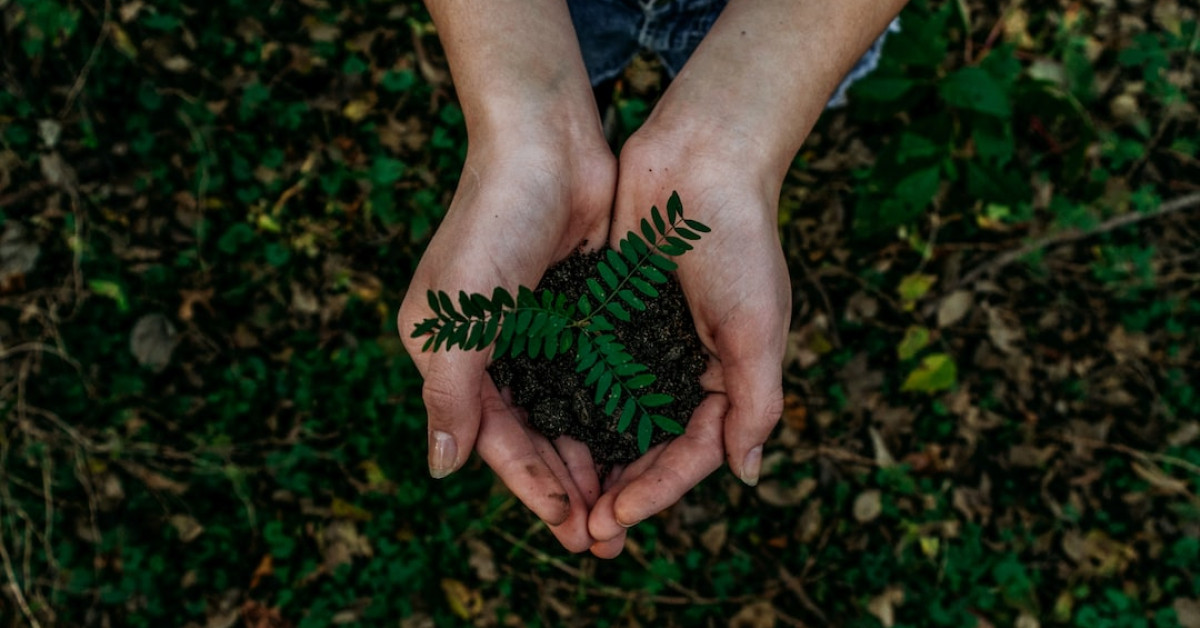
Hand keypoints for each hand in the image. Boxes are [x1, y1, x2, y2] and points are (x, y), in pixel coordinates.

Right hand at [398, 133, 615, 551]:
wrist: (546, 142)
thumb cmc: (492, 222)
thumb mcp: (459, 315)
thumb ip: (450, 394)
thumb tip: (441, 469)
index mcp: (450, 354)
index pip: (493, 437)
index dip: (530, 484)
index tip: (569, 524)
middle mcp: (491, 349)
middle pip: (532, 434)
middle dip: (566, 485)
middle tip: (604, 536)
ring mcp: (537, 331)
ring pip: (567, 413)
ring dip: (593, 458)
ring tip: (626, 504)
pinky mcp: (577, 311)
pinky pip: (595, 376)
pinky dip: (613, 411)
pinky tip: (640, 443)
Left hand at [587, 130, 790, 557]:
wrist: (700, 158)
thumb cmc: (739, 240)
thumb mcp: (757, 326)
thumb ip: (755, 402)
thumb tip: (746, 475)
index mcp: (726, 377)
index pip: (691, 453)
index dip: (656, 491)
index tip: (616, 518)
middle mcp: (683, 367)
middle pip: (648, 447)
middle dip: (619, 490)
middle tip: (582, 532)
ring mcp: (644, 342)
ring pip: (612, 418)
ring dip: (589, 459)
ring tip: (559, 499)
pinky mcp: (609, 314)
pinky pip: (587, 372)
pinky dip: (569, 404)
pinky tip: (540, 432)